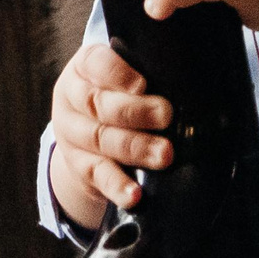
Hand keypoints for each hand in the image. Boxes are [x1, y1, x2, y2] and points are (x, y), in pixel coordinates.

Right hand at [49, 40, 173, 228]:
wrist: (85, 133)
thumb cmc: (118, 94)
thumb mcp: (124, 75)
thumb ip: (147, 72)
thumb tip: (187, 79)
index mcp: (84, 67)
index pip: (95, 63)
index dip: (117, 74)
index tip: (143, 84)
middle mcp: (71, 97)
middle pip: (97, 103)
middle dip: (134, 111)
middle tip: (166, 115)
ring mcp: (71, 134)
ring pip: (99, 139)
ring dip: (135, 148)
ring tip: (164, 154)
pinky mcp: (78, 166)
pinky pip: (97, 176)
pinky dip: (117, 185)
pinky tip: (135, 193)